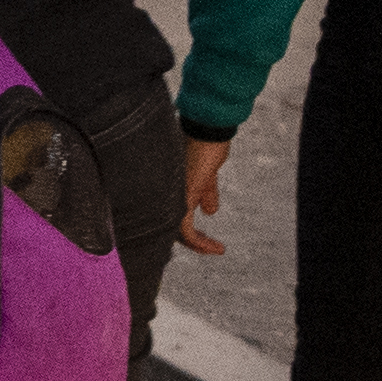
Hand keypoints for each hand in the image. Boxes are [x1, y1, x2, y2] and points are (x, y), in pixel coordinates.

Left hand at [178, 135, 230, 256]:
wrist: (208, 130)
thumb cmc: (206, 146)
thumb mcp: (208, 177)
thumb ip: (207, 193)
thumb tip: (211, 211)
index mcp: (170, 189)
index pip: (169, 217)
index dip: (186, 232)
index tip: (206, 240)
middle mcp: (165, 194)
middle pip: (170, 227)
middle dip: (193, 241)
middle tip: (212, 247)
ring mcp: (172, 197)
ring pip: (177, 232)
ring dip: (198, 244)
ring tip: (216, 249)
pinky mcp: (182, 199)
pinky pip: (185, 230)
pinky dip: (199, 241)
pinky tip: (215, 246)